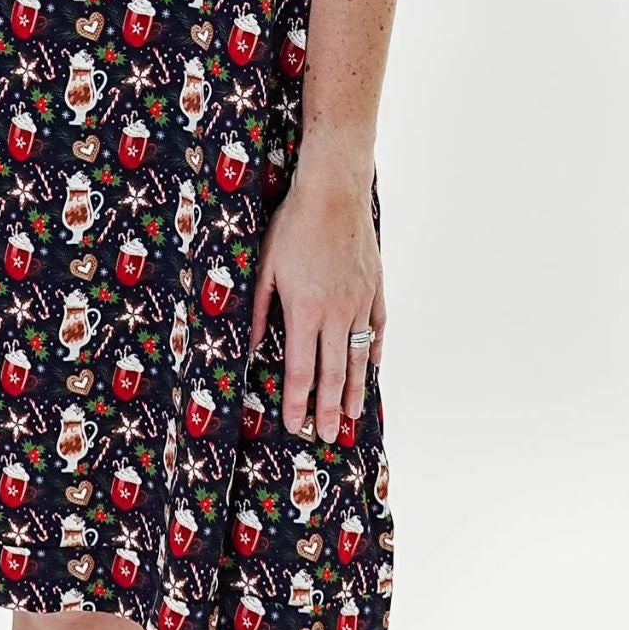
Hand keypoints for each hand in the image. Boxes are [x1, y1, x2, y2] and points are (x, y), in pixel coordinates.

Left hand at [248, 170, 385, 441]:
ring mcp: (360, 302)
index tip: (297, 426)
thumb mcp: (264, 268)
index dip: (298, 402)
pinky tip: (374, 368)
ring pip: (359, 356)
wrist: (333, 194)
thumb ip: (257, 311)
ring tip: (351, 415)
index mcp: (305, 311)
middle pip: (333, 373)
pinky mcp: (375, 287)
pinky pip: (378, 327)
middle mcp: (337, 313)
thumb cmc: (292, 227)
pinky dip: (375, 351)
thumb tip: (250, 347)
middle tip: (327, 435)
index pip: (302, 370)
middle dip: (328, 409)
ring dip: (354, 389)